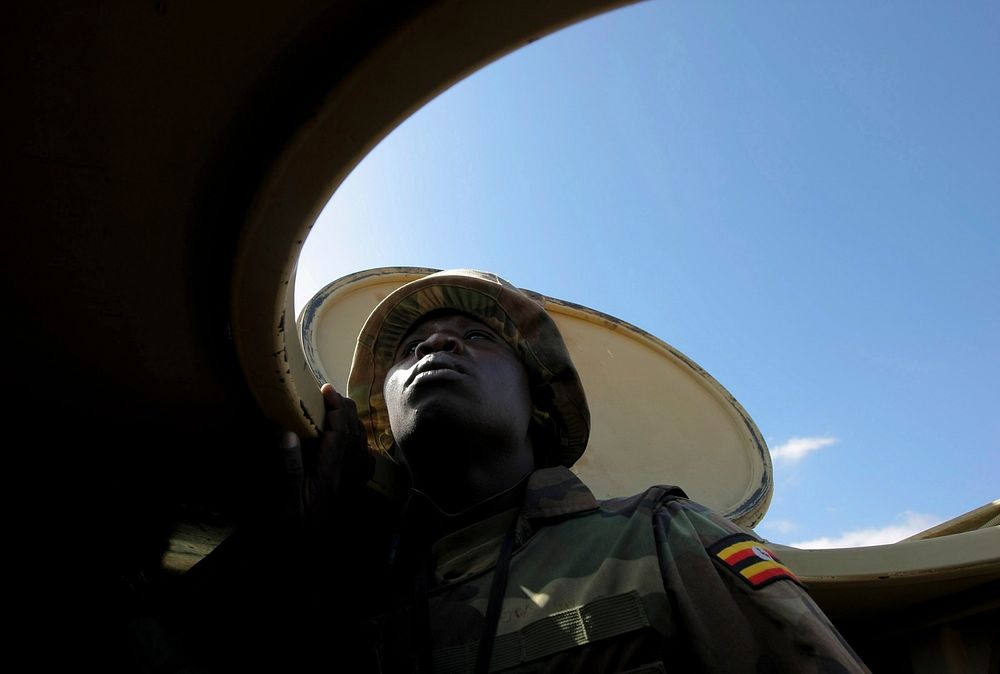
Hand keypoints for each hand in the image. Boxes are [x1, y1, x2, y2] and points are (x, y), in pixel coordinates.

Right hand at [279, 383, 372, 528]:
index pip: (339, 433)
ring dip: (352, 423)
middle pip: (353, 435)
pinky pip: (359, 459)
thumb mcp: (285, 502)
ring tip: (340, 408)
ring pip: (359, 445)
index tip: (326, 390)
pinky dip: (356, 442)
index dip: (335, 409)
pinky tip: (351, 439)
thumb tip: (288, 434)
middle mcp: (345, 476)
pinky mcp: (347, 491)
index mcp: (331, 475)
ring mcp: (349, 484)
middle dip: (346, 410)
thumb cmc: (292, 531)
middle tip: (332, 393)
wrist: (306, 560)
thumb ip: (289, 469)